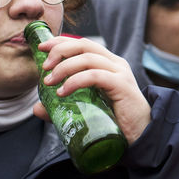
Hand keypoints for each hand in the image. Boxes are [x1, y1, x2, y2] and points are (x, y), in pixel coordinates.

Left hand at [32, 35, 151, 143]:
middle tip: (44, 66)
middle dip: (60, 51)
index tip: (41, 47)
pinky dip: (75, 81)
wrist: (141, 136)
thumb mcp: (85, 109)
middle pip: (84, 45)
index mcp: (108, 64)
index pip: (83, 43)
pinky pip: (95, 76)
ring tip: (49, 82)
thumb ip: (62, 107)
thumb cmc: (115, 121)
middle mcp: (115, 64)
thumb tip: (37, 109)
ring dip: (64, 67)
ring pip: (88, 58)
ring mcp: (120, 73)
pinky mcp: (122, 86)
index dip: (61, 41)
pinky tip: (63, 92)